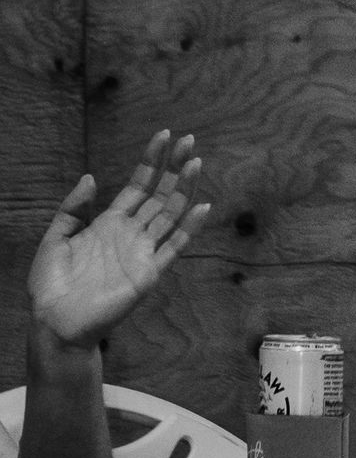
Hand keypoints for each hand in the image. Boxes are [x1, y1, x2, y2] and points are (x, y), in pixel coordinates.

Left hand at [28, 133, 209, 351]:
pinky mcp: (149, 273)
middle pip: (160, 194)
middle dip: (174, 167)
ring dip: (184, 189)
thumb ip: (73, 208)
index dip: (152, 161)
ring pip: (170, 214)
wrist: (56, 321)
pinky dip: (189, 228)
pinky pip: (174, 247)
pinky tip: (201, 207)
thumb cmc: (52, 284)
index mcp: (110, 223)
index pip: (138, 185)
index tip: (165, 136)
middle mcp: (131, 233)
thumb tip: (91, 177)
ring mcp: (142, 252)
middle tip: (190, 141)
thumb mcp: (54, 238)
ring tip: (196, 163)